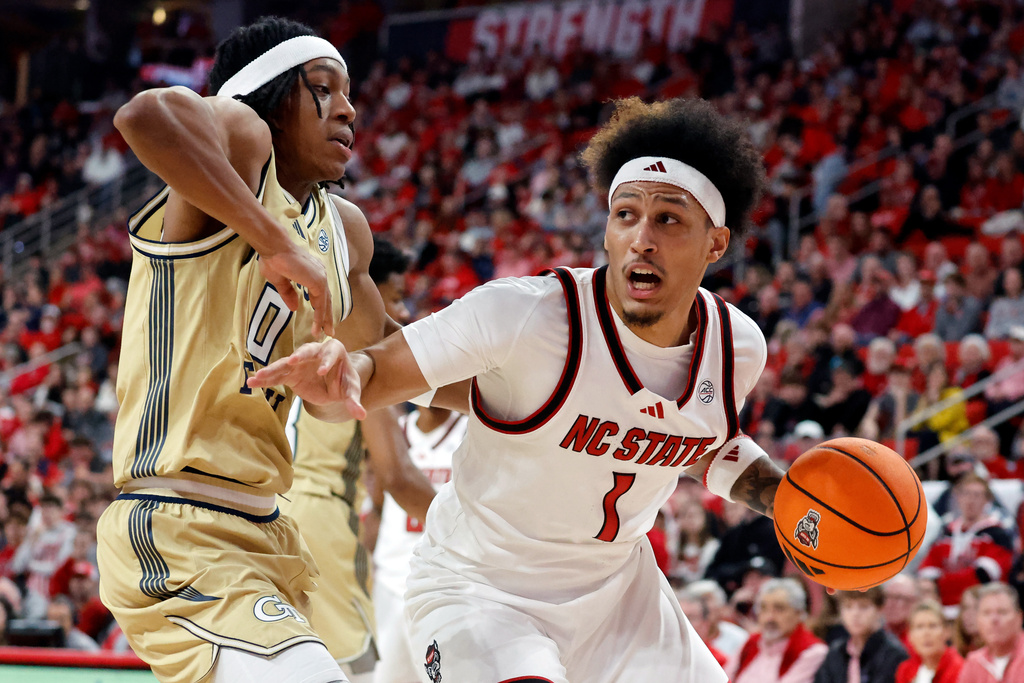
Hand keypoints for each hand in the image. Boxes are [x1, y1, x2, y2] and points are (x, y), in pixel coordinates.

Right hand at [247, 339, 365, 419]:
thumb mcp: (351, 390)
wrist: (334, 385)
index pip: (331, 353)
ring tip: (259, 376)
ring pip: (286, 363)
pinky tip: (251, 383)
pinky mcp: (290, 372)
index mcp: (334, 350)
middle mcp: (315, 351)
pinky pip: (276, 375)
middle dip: (299, 356)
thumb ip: (354, 401)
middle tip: (292, 360)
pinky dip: (265, 379)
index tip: (322, 371)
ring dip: (273, 369)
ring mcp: (300, 361)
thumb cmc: (344, 382)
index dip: (327, 361)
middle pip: (306, 352)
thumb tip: (362, 415)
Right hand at [259, 244, 333, 338]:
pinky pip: (321, 304)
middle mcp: (320, 274)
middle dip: (327, 317)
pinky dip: (320, 316)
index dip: (321, 307)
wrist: (273, 248)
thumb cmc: (273, 260)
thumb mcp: (280, 281)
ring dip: (325, 319)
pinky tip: (318, 327)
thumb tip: (295, 308)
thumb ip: (289, 294)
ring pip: (325, 303)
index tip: (321, 319)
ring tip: (325, 333)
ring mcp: (320, 277)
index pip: (320, 293)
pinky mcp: (318, 282)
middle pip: (326, 299)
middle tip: (329, 331)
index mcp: (313, 272)